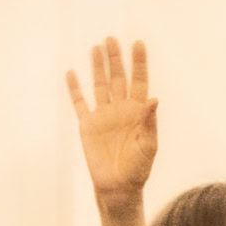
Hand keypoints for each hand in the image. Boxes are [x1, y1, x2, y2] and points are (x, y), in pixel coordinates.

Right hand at [65, 36, 160, 207]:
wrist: (118, 186)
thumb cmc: (139, 168)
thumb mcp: (149, 145)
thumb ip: (150, 122)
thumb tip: (154, 99)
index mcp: (138, 112)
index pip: (139, 81)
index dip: (139, 63)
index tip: (138, 44)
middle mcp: (121, 110)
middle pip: (118, 78)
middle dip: (115, 59)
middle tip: (112, 39)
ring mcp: (103, 115)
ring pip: (99, 85)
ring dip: (97, 67)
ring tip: (96, 47)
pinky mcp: (87, 125)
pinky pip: (79, 102)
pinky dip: (75, 89)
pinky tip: (71, 73)